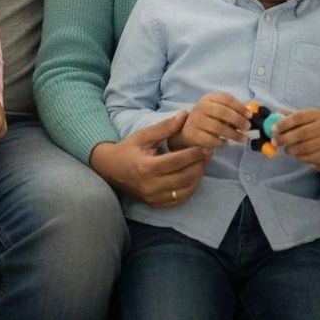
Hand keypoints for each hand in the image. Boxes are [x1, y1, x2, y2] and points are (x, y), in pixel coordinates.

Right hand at [89, 113, 210, 207]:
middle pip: (183, 178)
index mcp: (146, 167)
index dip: (193, 154)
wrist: (110, 169)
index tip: (204, 146)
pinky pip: (180, 199)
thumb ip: (165, 127)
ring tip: (203, 163)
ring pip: (185, 190)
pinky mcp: (156, 204)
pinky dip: (190, 188)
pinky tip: (194, 176)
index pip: (176, 162)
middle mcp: (151, 185)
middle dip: (199, 165)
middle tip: (208, 153)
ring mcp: (154, 197)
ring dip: (197, 177)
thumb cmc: (128, 149)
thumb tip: (184, 115)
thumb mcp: (144, 136)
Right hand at [171, 93, 249, 150]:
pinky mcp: (193, 134)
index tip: (250, 115)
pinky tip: (226, 143)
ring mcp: (196, 120)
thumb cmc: (208, 119)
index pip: (226, 98)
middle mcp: (201, 107)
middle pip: (223, 112)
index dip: (240, 107)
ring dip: (233, 134)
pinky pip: (211, 139)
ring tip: (242, 138)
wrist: (187, 129)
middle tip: (247, 128)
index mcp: (209, 98)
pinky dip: (221, 142)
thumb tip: (250, 114)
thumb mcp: (217, 110)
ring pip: (218, 127)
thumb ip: (232, 111)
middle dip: (238, 120)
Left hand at [272, 108, 319, 165]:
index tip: (273, 129)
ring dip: (291, 149)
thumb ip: (292, 116)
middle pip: (300, 134)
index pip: (297, 117)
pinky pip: (310, 158)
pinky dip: (300, 157)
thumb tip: (275, 113)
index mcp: (316, 114)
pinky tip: (298, 154)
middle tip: (274, 142)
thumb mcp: (309, 117)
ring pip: (304, 148)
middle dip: (284, 139)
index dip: (284, 124)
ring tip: (287, 149)